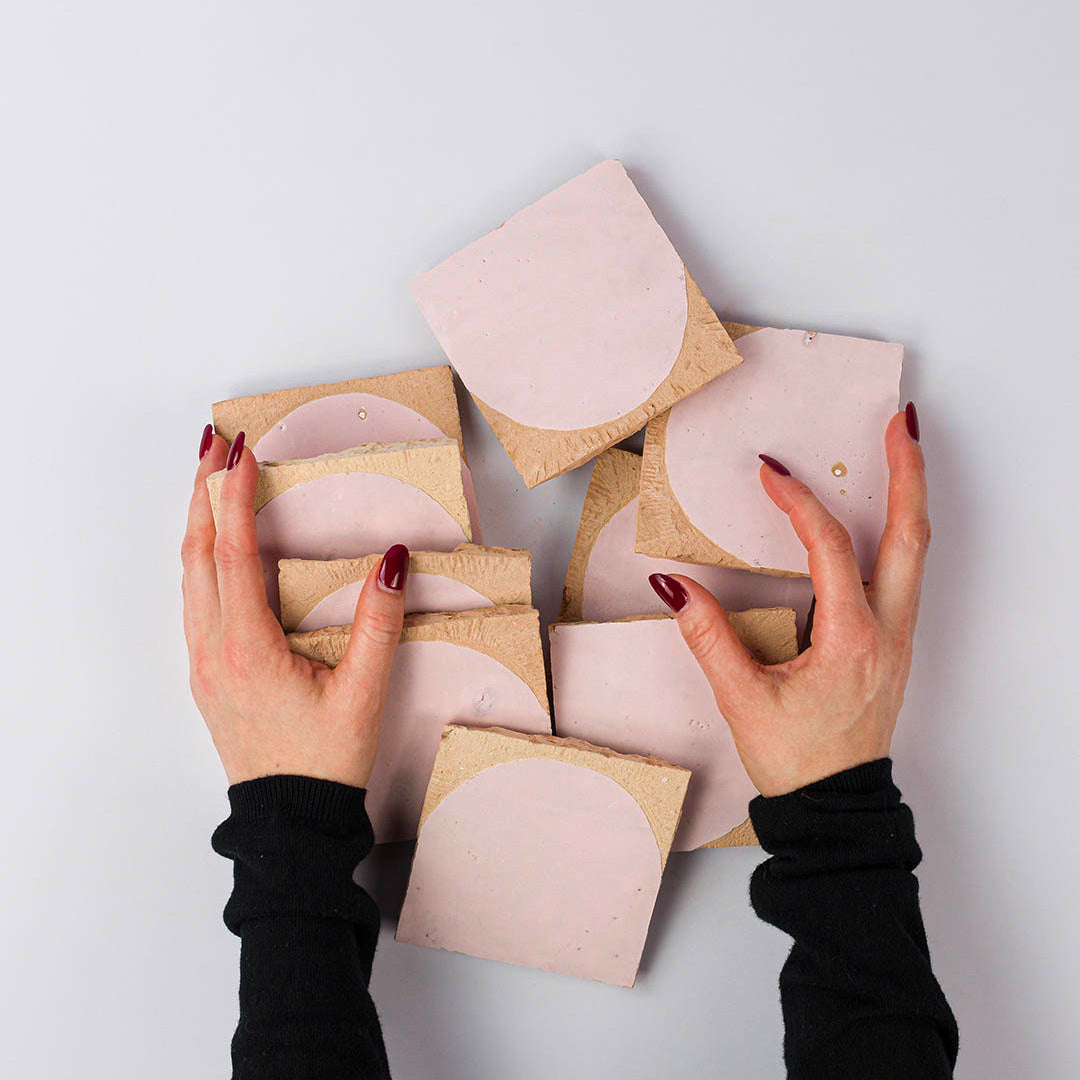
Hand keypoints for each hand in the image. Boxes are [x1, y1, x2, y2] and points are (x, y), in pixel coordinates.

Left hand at [181, 427, 408, 787]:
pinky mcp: (208, 672)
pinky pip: (194, 599)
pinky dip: (201, 557)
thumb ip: (380, 623)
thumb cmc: (324, 762)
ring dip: (198, 522)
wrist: (288, 820)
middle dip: (201, 491)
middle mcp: (214, 648)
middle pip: (196, 552)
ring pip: (189, 575)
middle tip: (213, 443)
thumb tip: (393, 560)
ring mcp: (204, 662)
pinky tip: (215, 546)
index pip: (235, 552)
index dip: (235, 496)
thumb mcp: (364, 693)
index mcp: (248, 648)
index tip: (241, 451)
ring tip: (209, 480)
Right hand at [649, 407, 927, 796]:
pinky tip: (880, 520)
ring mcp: (898, 637)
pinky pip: (904, 573)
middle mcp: (888, 631)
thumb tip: (674, 586)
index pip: (830, 549)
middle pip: (911, 534)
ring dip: (910, 498)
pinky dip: (898, 533)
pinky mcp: (892, 645)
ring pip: (916, 552)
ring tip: (899, 453)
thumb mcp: (743, 699)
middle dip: (907, 472)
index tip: (770, 471)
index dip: (799, 504)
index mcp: (852, 640)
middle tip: (898, 423)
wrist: (837, 808)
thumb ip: (708, 637)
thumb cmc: (798, 760)